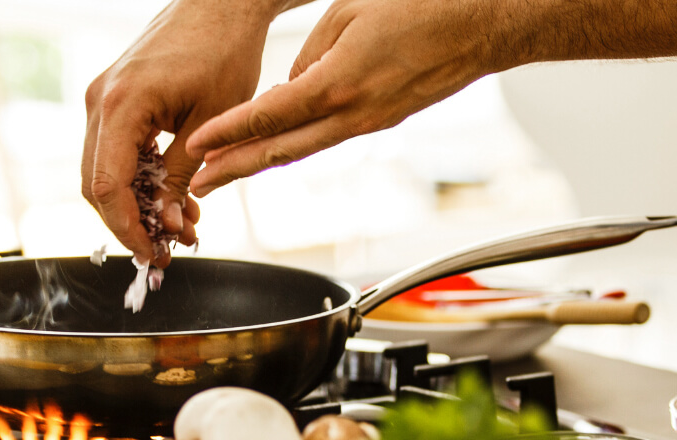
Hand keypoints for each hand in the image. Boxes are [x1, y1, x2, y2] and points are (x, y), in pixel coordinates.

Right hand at [83, 0, 281, 264]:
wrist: (222, 3)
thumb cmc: (225, 51)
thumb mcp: (212, 123)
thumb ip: (183, 176)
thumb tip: (168, 225)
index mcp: (121, 104)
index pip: (106, 185)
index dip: (127, 228)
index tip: (155, 255)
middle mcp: (100, 100)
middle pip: (96, 184)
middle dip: (130, 223)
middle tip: (168, 249)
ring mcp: (102, 97)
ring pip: (103, 170)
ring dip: (136, 204)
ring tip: (182, 226)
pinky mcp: (114, 98)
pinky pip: (115, 150)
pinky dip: (139, 179)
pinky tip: (172, 196)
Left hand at [184, 0, 518, 196]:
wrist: (479, 27)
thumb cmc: (419, 8)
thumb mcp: (347, 14)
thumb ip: (309, 53)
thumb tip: (288, 86)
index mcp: (338, 83)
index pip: (271, 115)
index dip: (229, 132)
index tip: (197, 145)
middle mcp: (353, 113)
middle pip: (281, 150)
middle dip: (234, 169)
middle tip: (198, 184)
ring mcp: (370, 123)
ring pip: (304, 149)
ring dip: (261, 163)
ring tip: (226, 173)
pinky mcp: (382, 121)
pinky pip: (329, 137)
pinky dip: (296, 144)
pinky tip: (275, 146)